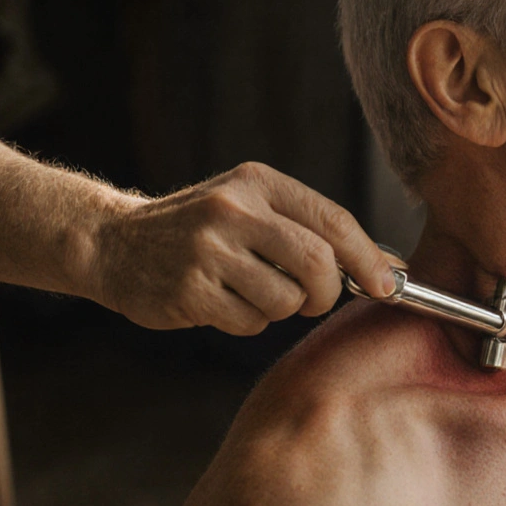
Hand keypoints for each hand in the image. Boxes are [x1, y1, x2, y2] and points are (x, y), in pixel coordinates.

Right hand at [90, 162, 396, 334]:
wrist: (114, 244)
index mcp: (258, 183)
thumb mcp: (254, 209)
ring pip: (286, 300)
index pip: (334, 220)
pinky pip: (250, 322)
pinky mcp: (189, 290)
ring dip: (280, 308)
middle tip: (312, 299)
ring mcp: (208, 250)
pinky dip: (247, 322)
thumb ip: (315, 232)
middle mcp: (233, 210)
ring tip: (251, 292)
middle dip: (327, 293)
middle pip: (318, 264)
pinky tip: (222, 302)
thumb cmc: (203, 230)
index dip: (369, 258)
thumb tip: (391, 269)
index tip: (388, 285)